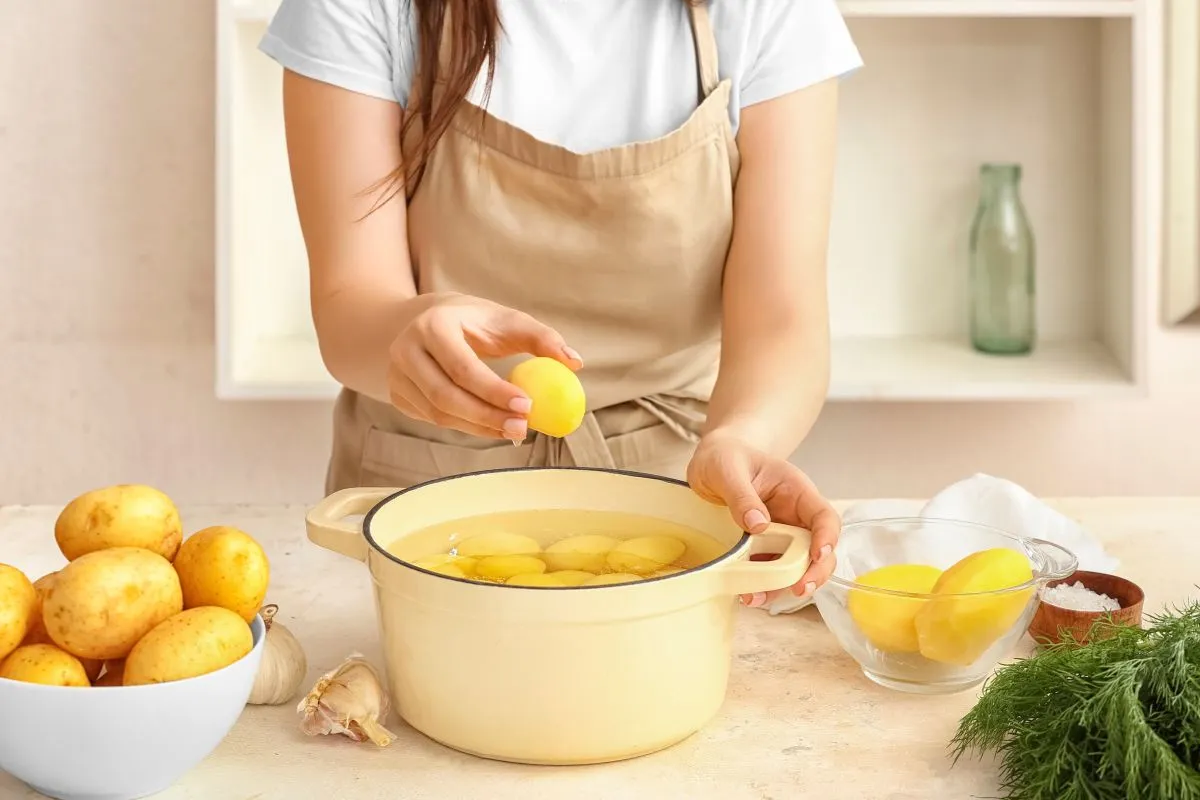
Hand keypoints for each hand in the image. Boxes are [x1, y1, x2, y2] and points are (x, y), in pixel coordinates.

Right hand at [388, 293, 581, 439]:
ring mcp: (396, 375)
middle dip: (487, 417)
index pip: (463, 367)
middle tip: (522, 428)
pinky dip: (465, 427)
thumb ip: (541, 338)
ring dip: (478, 427)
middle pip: (446, 396)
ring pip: (439, 414)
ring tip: (513, 430)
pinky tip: (491, 426)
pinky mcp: (398, 395)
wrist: (420, 320)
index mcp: (432, 325)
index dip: (494, 391)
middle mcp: (406, 350)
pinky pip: (433, 419)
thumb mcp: (505, 319)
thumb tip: (575, 363)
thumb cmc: (472, 321)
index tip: (527, 406)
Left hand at [687, 432, 839, 607]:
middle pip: (819, 549)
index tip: (818, 556)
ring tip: (756, 598)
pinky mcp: (763, 548)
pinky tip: (746, 594)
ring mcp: (780, 534)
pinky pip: (771, 570)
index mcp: (796, 491)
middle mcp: (794, 516)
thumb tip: (759, 525)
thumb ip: (742, 495)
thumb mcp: (728, 469)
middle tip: (797, 589)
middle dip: (813, 572)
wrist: (711, 462)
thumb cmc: (725, 457)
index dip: (827, 538)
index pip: (824, 517)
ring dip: (782, 586)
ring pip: (796, 566)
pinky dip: (762, 586)